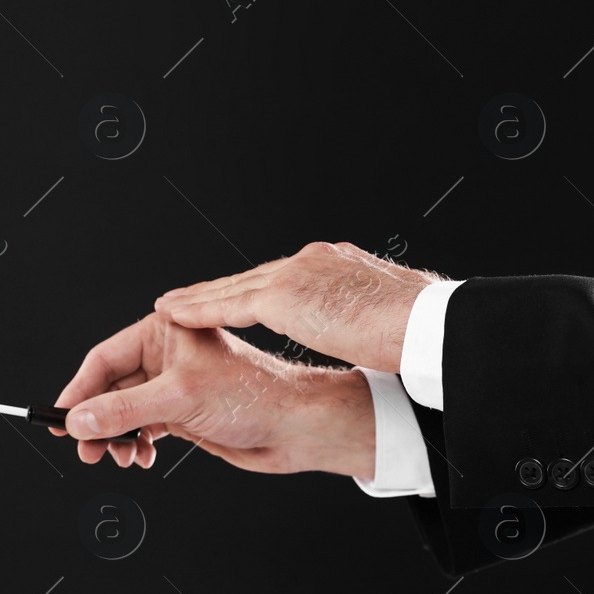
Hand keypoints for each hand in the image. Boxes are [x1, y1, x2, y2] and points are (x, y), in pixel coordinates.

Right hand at [51, 311, 376, 478]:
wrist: (296, 428)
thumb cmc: (256, 394)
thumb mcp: (179, 399)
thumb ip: (123, 411)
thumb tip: (79, 421)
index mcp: (164, 331)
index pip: (103, 359)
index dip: (79, 390)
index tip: (60, 418)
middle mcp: (165, 356)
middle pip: (108, 389)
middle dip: (96, 421)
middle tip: (84, 448)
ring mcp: (172, 387)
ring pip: (123, 413)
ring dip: (115, 437)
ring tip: (120, 456)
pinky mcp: (181, 414)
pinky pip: (141, 428)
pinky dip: (135, 445)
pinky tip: (141, 456)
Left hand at [153, 241, 447, 372]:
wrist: (427, 323)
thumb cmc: (418, 330)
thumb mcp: (386, 317)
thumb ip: (361, 318)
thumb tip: (363, 331)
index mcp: (336, 265)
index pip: (281, 279)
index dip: (249, 291)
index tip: (227, 298)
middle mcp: (311, 262)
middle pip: (250, 279)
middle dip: (215, 291)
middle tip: (182, 299)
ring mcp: (296, 276)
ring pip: (233, 289)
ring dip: (196, 299)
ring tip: (167, 306)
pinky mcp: (285, 297)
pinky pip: (229, 305)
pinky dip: (199, 310)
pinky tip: (175, 315)